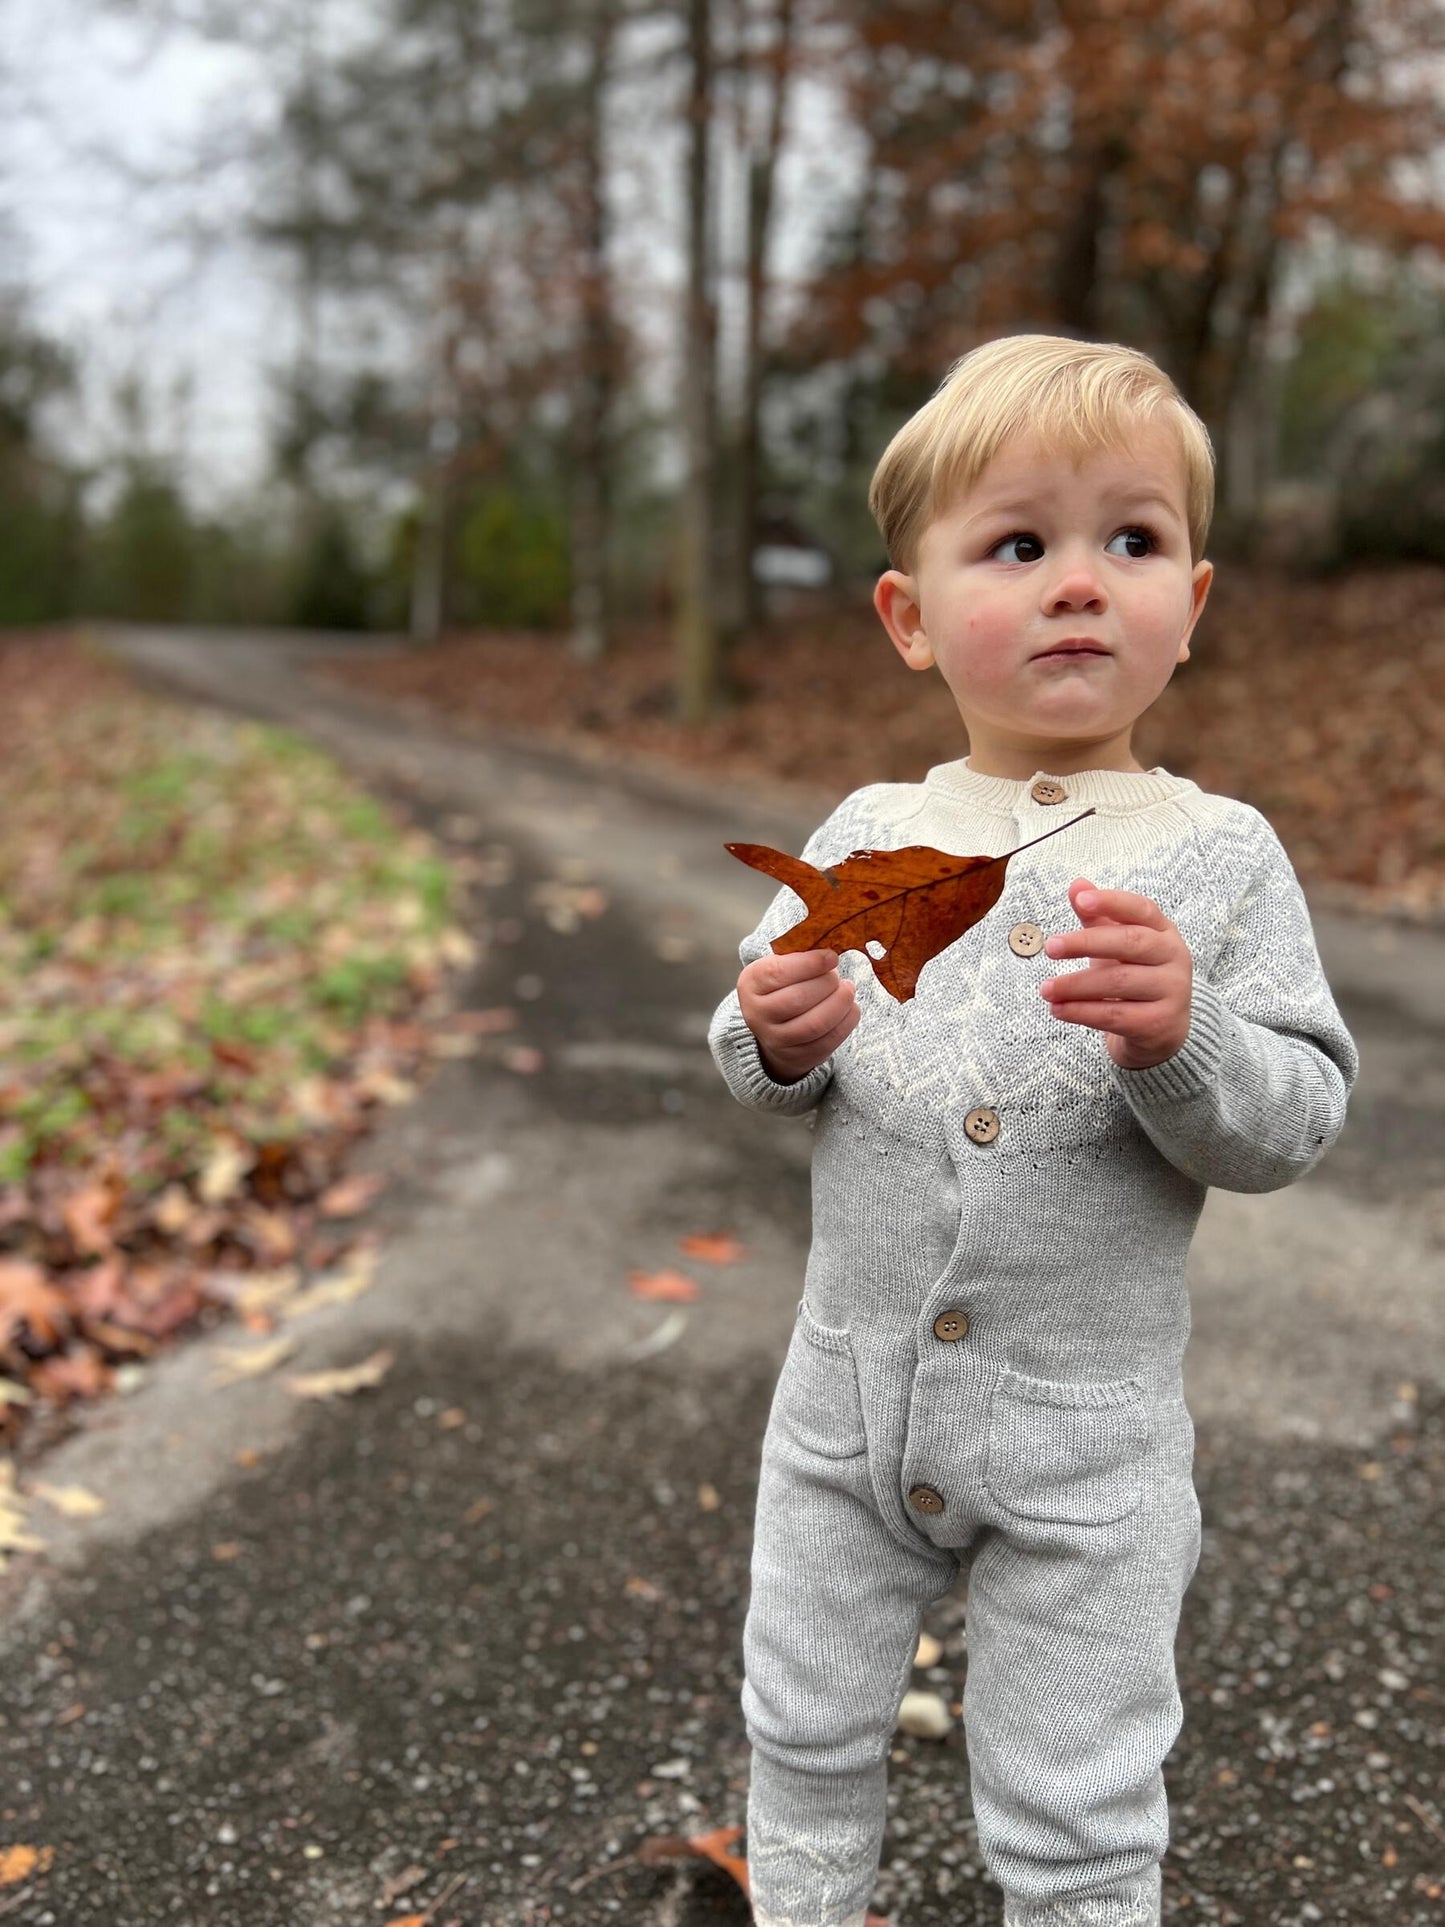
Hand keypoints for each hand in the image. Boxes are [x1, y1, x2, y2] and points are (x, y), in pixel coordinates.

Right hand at [738, 948, 859, 1083]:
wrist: (773, 1026)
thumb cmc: (782, 986)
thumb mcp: (780, 965)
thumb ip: (800, 956)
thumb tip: (831, 948)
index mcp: (750, 984)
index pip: (778, 973)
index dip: (810, 964)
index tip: (832, 957)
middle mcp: (756, 1014)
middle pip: (798, 999)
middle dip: (826, 984)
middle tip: (838, 976)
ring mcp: (775, 1040)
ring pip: (814, 1024)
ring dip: (839, 1004)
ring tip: (848, 990)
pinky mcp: (797, 1057)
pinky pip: (827, 1042)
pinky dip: (846, 1023)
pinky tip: (851, 1008)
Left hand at [1039, 878, 1192, 1070]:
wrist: (1161, 1028)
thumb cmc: (1135, 976)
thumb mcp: (1117, 946)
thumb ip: (1097, 918)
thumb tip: (1077, 885)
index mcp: (1164, 931)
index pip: (1140, 909)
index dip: (1111, 902)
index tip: (1081, 901)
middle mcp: (1174, 957)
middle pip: (1129, 942)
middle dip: (1085, 943)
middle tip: (1050, 947)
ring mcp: (1172, 990)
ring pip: (1118, 982)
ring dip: (1076, 985)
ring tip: (1046, 989)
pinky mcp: (1160, 1023)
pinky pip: (1115, 1015)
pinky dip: (1082, 1012)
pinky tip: (1058, 1009)